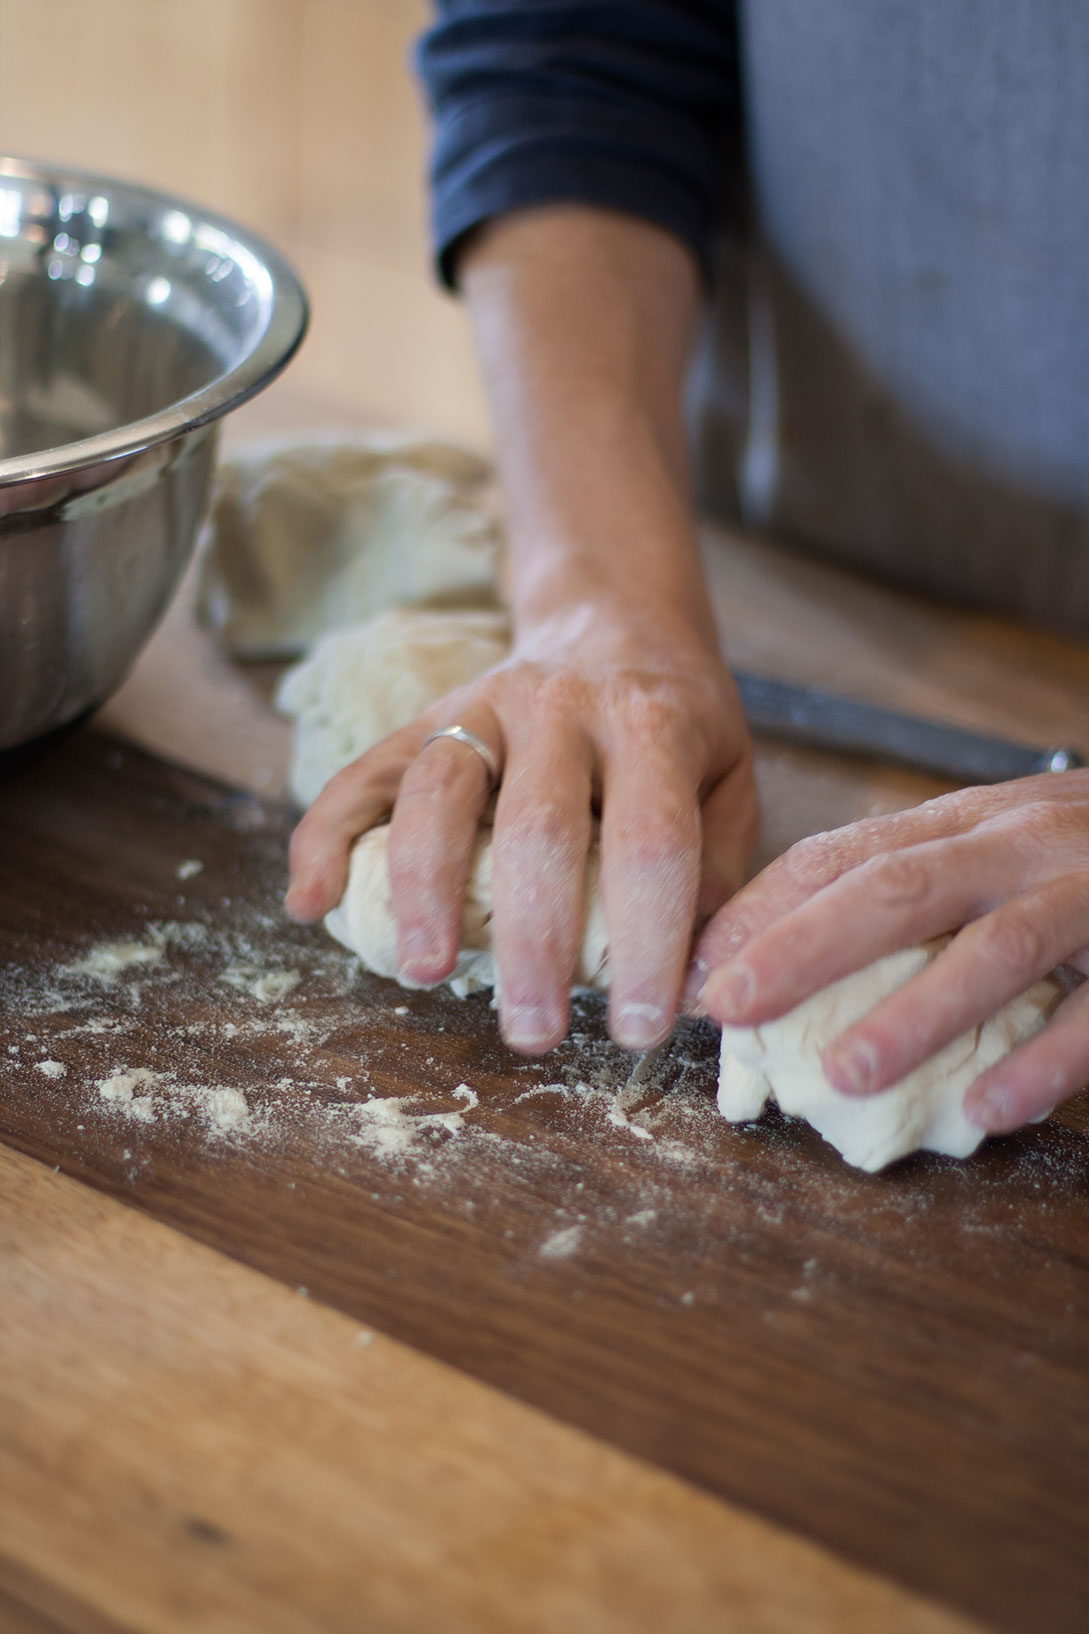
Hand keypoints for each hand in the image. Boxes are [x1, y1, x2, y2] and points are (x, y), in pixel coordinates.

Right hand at [286, 598, 756, 1054]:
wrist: (614, 621)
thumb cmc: (677, 725)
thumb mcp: (729, 778)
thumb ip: (720, 871)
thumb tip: (698, 984)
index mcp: (651, 725)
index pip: (650, 844)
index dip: (647, 942)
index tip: (639, 1028)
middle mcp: (561, 706)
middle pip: (538, 828)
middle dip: (533, 941)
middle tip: (532, 1034)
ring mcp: (483, 705)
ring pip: (438, 793)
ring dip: (425, 890)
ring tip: (427, 973)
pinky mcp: (425, 716)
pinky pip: (362, 773)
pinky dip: (325, 836)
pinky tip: (309, 904)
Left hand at [690, 775, 1088, 1134]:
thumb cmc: (1080, 862)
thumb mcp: (989, 852)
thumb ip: (907, 895)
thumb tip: (777, 965)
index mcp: (963, 823)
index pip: (842, 855)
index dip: (763, 909)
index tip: (697, 969)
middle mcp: (1017, 843)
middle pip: (896, 889)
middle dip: (803, 949)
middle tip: (730, 1009)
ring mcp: (1088, 892)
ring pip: (996, 947)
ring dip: (916, 1012)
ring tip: (845, 1073)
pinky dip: (1044, 1062)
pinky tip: (989, 1111)